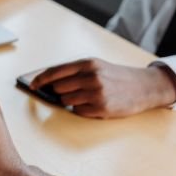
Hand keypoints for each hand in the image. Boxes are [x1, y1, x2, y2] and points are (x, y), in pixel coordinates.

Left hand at [31, 58, 175, 117]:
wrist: (144, 87)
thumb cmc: (115, 76)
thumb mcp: (97, 66)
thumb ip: (74, 72)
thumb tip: (46, 83)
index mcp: (88, 63)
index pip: (56, 72)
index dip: (40, 79)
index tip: (32, 85)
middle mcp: (92, 77)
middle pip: (58, 88)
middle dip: (60, 91)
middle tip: (74, 90)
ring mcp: (96, 93)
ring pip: (66, 101)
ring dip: (71, 101)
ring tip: (87, 97)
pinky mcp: (101, 108)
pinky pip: (78, 111)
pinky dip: (82, 110)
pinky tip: (95, 104)